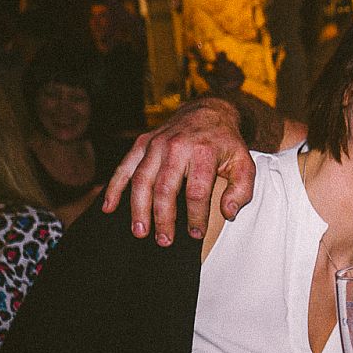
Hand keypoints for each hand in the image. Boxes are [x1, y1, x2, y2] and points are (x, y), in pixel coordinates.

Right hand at [100, 97, 255, 244]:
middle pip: (165, 188)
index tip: (195, 234)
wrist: (208, 112)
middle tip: (164, 240)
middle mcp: (176, 146)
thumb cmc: (226, 144)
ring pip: (142, 180)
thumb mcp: (244, 163)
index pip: (197, 191)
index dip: (196, 216)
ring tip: (140, 231)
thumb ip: (241, 190)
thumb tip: (227, 213)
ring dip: (139, 208)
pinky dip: (115, 187)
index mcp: (203, 152)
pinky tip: (109, 207)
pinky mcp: (143, 143)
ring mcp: (156, 143)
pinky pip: (125, 166)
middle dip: (163, 217)